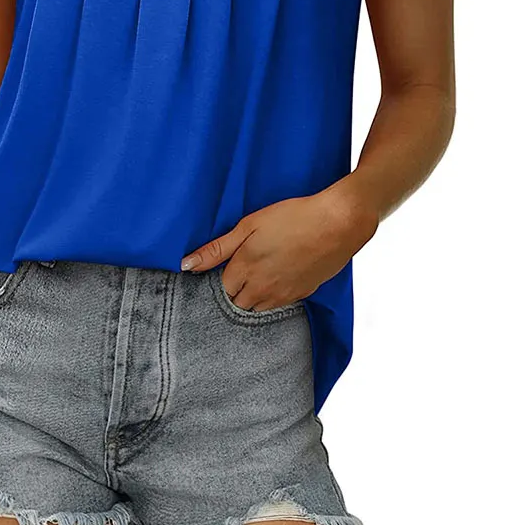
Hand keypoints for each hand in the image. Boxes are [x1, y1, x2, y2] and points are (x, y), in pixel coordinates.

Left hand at [179, 184, 378, 309]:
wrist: (338, 223)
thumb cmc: (293, 217)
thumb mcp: (249, 225)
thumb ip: (216, 249)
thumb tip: (186, 266)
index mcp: (244, 269)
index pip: (220, 288)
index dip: (221, 275)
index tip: (226, 263)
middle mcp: (261, 289)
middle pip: (237, 301)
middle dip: (235, 288)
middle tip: (244, 265)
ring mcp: (283, 295)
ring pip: (257, 307)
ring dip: (253, 294)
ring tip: (261, 269)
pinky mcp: (302, 294)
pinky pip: (278, 304)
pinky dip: (273, 295)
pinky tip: (280, 273)